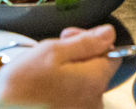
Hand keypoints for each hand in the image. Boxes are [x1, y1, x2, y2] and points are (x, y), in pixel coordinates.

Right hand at [0, 25, 117, 108]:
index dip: (92, 40)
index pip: (112, 53)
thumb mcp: (51, 52)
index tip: (68, 36)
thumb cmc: (22, 85)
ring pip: (84, 83)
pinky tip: (44, 86)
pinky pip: (74, 98)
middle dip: (78, 54)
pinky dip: (63, 88)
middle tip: (52, 50)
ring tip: (43, 70)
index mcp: (94, 80)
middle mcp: (95, 101)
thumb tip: (109, 33)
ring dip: (69, 71)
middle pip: (97, 69)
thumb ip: (84, 42)